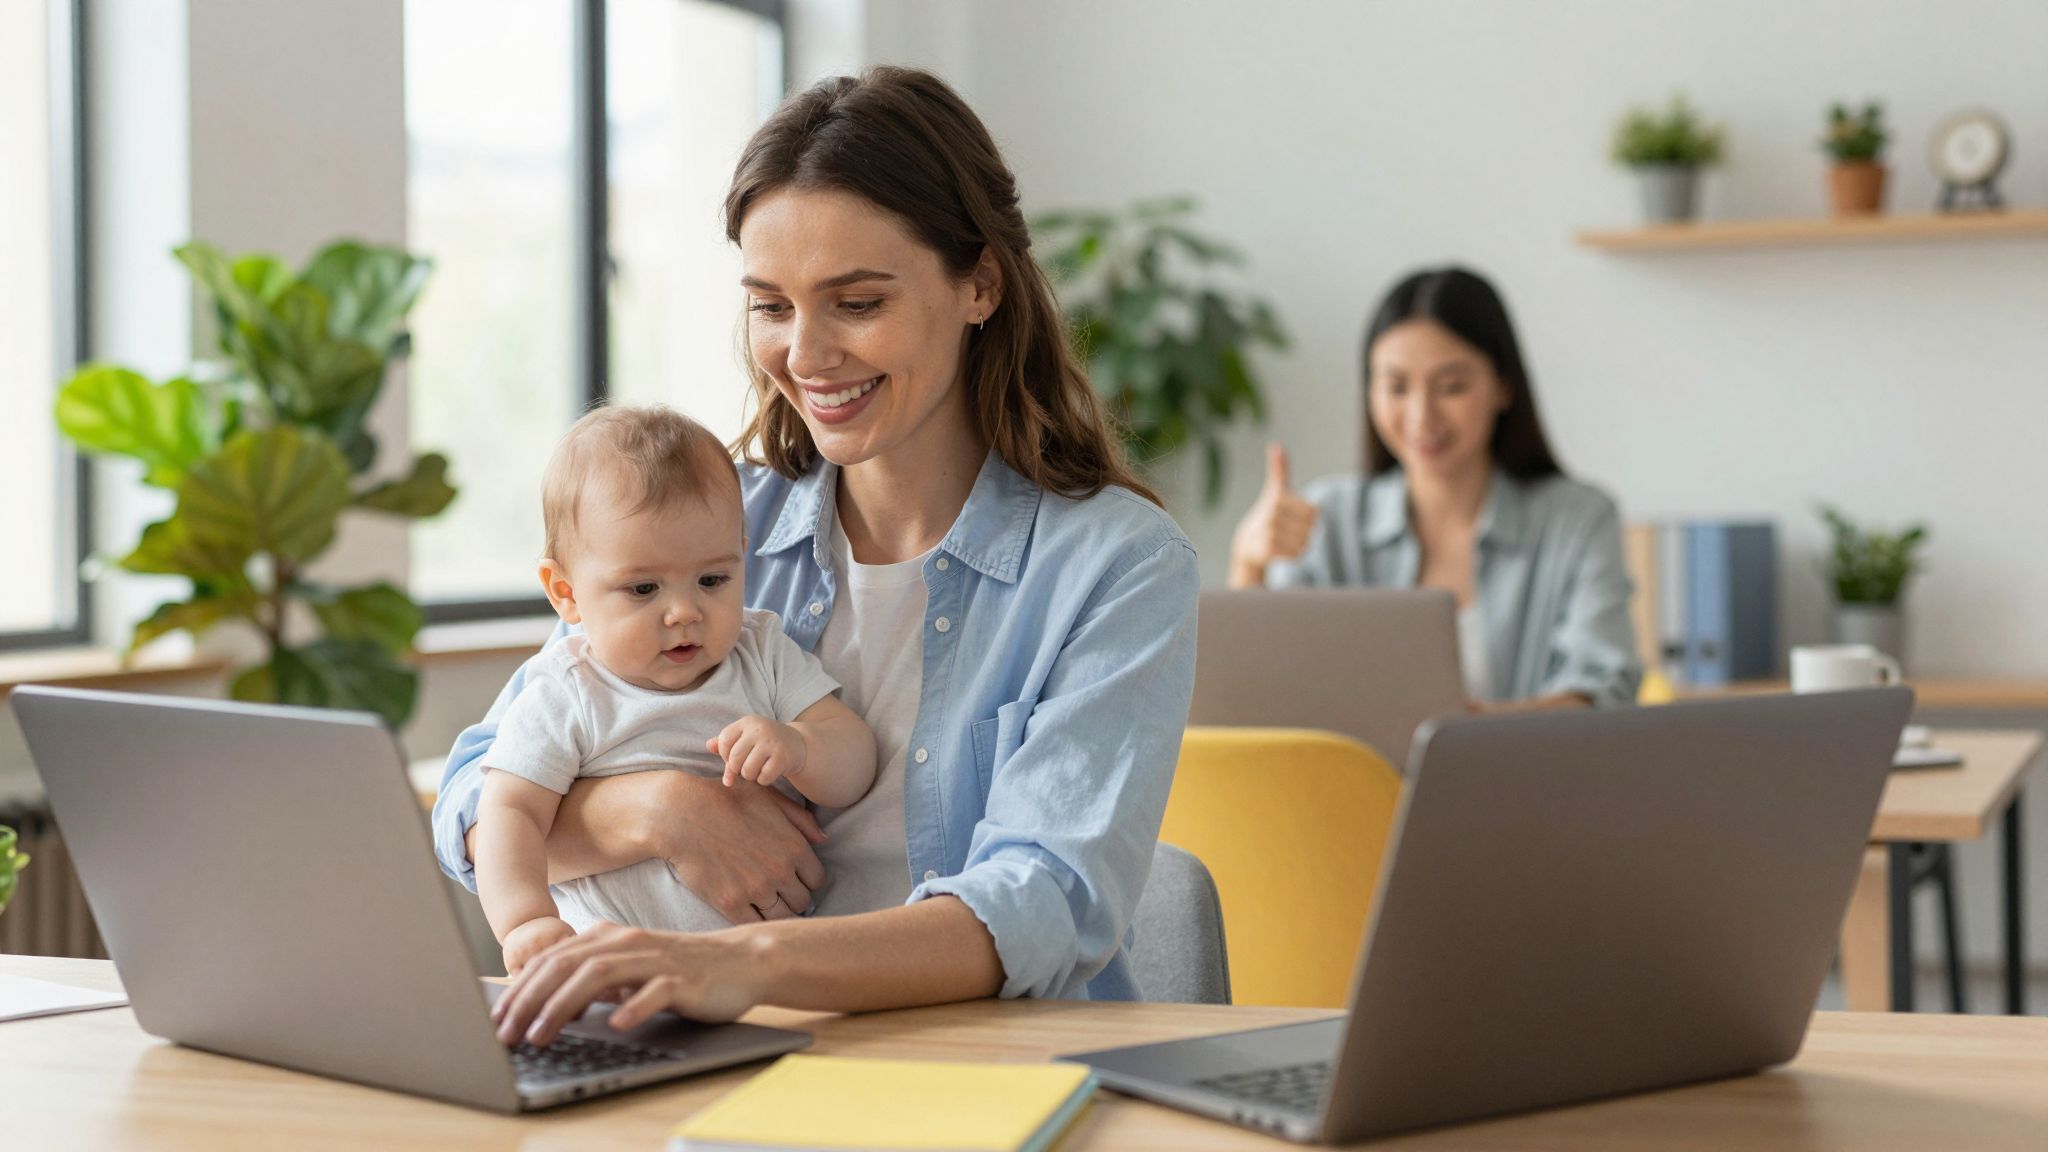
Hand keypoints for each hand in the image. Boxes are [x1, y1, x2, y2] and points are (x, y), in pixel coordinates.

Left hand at [491, 922, 767, 1045]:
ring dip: (564, 1005)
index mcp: (609, 937)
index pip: (552, 959)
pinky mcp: (684, 978)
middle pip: (566, 965)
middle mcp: (627, 942)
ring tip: (541, 1034)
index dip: (519, 988)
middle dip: (529, 1000)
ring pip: (599, 975)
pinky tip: (616, 1023)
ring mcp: (655, 959)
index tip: (497, 1017)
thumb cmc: (682, 970)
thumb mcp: (630, 970)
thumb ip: (593, 979)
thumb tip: (545, 1002)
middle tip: (506, 1033)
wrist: (743, 961)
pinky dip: (632, 1006)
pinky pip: (655, 991)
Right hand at [650, 773, 824, 922]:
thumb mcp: (769, 799)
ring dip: (776, 911)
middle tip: (778, 892)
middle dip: (792, 897)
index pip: (816, 879)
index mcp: (794, 846)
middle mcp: (780, 871)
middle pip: (802, 901)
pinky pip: (755, 925)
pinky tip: (749, 912)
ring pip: (782, 917)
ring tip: (765, 904)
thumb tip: (824, 840)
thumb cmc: (726, 800)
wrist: (681, 814)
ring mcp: (756, 890)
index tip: (793, 877)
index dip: (805, 879)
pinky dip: (755, 922)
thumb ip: (801, 820)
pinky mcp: (731, 903)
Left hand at [707, 715, 806, 788]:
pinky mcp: (783, 758)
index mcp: (747, 722)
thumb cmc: (764, 742)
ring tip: (758, 769)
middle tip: (747, 766)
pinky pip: (763, 778)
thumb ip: (725, 741)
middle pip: (734, 759)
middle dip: (737, 769)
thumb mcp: (746, 737)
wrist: (797, 744)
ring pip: (747, 771)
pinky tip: (770, 772)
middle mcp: (759, 729)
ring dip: (750, 776)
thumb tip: (708, 746)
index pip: (724, 741)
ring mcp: (772, 743)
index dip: (725, 755)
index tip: (734, 758)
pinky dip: (764, 780)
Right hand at [1228, 443, 1316, 586]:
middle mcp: (1272, 514)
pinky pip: (1296, 555)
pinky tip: (1280, 549)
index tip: (1294, 515)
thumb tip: (1276, 445)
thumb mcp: (1275, 490)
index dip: (1309, 517)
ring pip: (1305, 542)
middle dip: (1304, 532)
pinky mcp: (1267, 551)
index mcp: (1279, 498)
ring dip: (1299, 544)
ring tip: (1284, 539)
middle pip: (1311, 528)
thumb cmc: (1268, 514)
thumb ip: (1279, 470)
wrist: (1247, 543)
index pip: (1315, 512)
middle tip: (1288, 529)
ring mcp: (1269, 533)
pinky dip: (1293, 555)